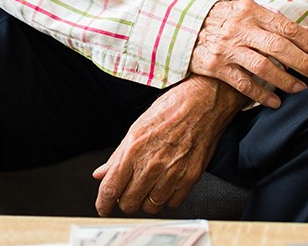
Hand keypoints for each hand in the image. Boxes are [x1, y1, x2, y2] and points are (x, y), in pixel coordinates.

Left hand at [93, 74, 243, 215]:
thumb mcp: (138, 126)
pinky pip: (172, 203)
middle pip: (128, 203)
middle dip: (125, 200)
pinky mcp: (191, 177)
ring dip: (147, 200)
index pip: (111, 189)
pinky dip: (167, 198)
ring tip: (150, 185)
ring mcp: (173, 172)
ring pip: (150, 207)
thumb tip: (101, 173)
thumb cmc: (173, 107)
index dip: (103, 204)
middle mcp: (152, 163)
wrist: (206, 100)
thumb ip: (118, 155)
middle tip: (130, 190)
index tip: (103, 208)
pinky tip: (167, 184)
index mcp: (134, 148)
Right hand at [190, 0, 307, 108]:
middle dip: (302, 63)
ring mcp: (227, 48)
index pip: (287, 28)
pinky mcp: (215, 66)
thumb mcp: (249, 12)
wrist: (185, 27)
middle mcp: (241, 29)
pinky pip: (243, 83)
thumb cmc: (225, 20)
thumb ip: (276, 22)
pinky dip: (261, 94)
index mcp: (252, 12)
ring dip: (285, 80)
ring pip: (262, 67)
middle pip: (278, 48)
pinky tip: (275, 102)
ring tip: (301, 88)